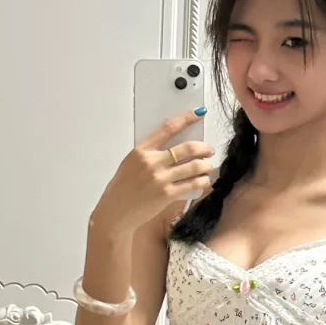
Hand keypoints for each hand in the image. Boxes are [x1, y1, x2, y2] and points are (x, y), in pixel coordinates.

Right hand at [92, 111, 214, 235]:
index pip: (168, 128)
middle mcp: (152, 162)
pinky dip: (203, 182)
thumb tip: (176, 147)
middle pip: (188, 148)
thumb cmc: (124, 188)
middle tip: (209, 151)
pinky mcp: (167, 194)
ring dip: (207, 166)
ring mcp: (160, 178)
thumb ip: (151, 153)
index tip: (199, 113)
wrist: (116, 212)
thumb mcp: (132, 163)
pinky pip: (193, 184)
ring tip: (208, 167)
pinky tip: (205, 182)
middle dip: (204, 148)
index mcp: (142, 150)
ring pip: (195, 167)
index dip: (187, 118)